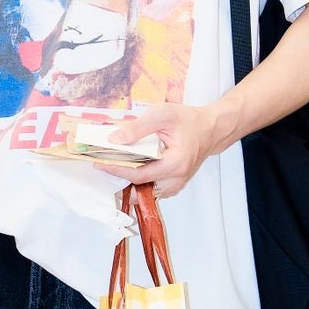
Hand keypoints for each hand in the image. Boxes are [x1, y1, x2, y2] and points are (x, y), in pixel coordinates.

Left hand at [93, 103, 234, 199]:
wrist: (209, 129)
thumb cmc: (188, 120)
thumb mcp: (162, 115)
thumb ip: (138, 128)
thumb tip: (114, 140)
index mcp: (175, 164)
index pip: (139, 175)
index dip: (117, 170)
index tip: (99, 164)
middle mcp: (176, 180)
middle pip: (141, 189)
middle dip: (120, 180)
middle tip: (103, 168)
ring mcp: (176, 185)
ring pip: (146, 193)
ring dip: (129, 183)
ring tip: (114, 168)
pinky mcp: (174, 185)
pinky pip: (152, 189)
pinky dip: (139, 183)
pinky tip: (129, 169)